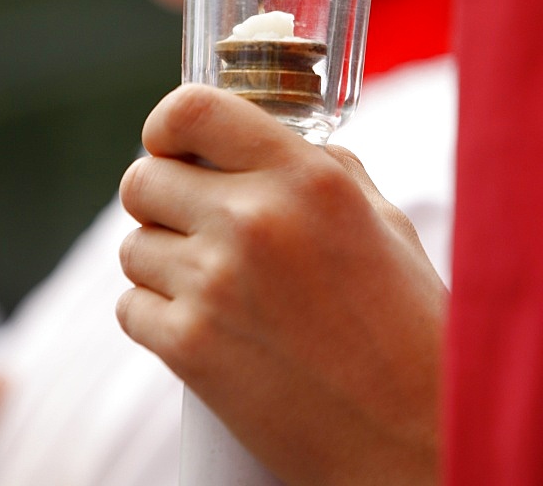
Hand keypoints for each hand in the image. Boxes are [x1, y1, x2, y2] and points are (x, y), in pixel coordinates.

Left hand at [117, 84, 445, 485]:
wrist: (413, 432)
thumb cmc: (408, 321)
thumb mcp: (381, 218)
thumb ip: (321, 166)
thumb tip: (266, 142)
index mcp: (304, 176)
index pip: (190, 110)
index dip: (166, 125)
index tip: (172, 144)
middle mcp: (253, 218)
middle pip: (142, 178)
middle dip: (159, 196)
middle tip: (192, 220)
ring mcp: (215, 284)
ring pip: (131, 245)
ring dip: (160, 259)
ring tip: (210, 281)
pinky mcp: (189, 348)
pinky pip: (129, 306)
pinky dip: (155, 314)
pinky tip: (202, 322)